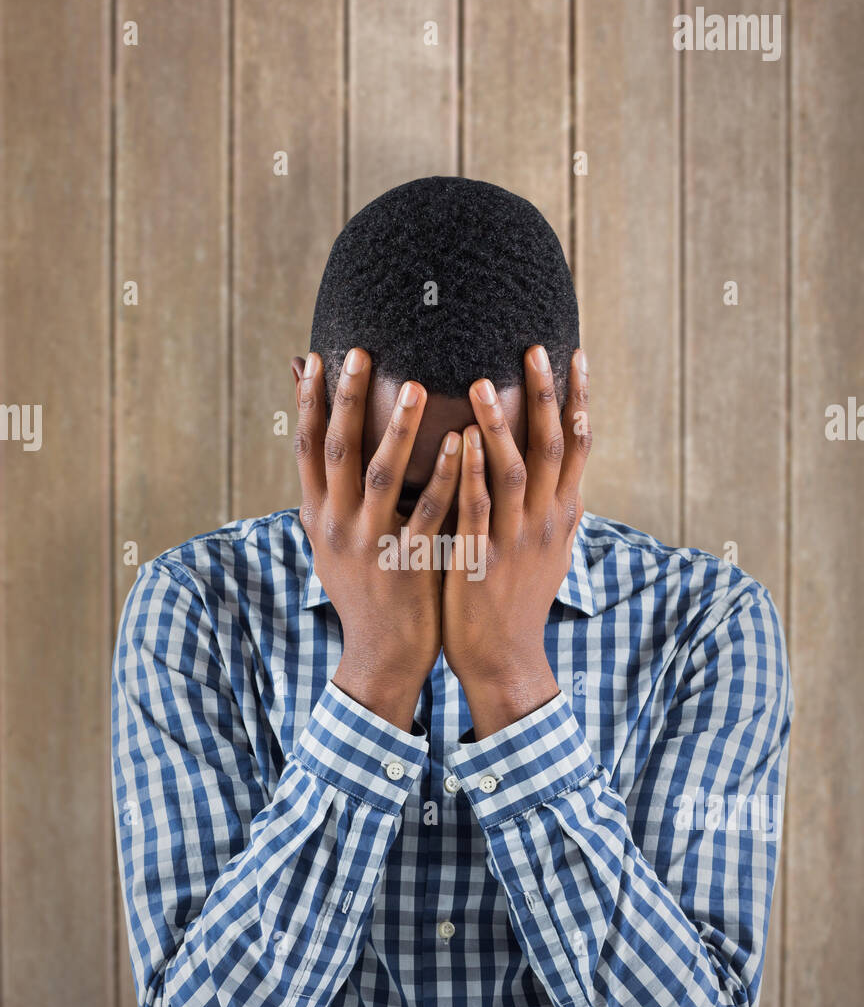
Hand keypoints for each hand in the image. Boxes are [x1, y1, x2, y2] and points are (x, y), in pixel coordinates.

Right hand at [293, 348, 462, 730]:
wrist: (382, 655)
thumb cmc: (366, 590)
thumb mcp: (334, 543)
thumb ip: (329, 496)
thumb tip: (316, 451)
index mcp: (319, 517)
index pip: (307, 449)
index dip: (308, 403)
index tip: (312, 358)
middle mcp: (337, 526)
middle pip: (336, 451)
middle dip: (344, 400)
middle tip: (357, 351)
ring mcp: (371, 544)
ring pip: (381, 476)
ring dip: (398, 429)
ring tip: (416, 386)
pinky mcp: (408, 562)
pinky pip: (428, 512)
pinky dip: (443, 476)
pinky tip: (462, 443)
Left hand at [442, 345, 590, 738]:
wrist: (505, 659)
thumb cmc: (518, 601)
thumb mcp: (548, 551)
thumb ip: (553, 510)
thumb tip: (565, 479)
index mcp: (562, 514)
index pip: (579, 446)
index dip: (577, 399)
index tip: (574, 354)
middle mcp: (547, 521)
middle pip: (554, 447)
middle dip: (546, 395)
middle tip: (535, 348)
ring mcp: (516, 541)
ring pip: (515, 472)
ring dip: (500, 425)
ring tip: (480, 381)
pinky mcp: (482, 560)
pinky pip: (478, 510)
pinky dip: (470, 474)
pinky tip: (459, 441)